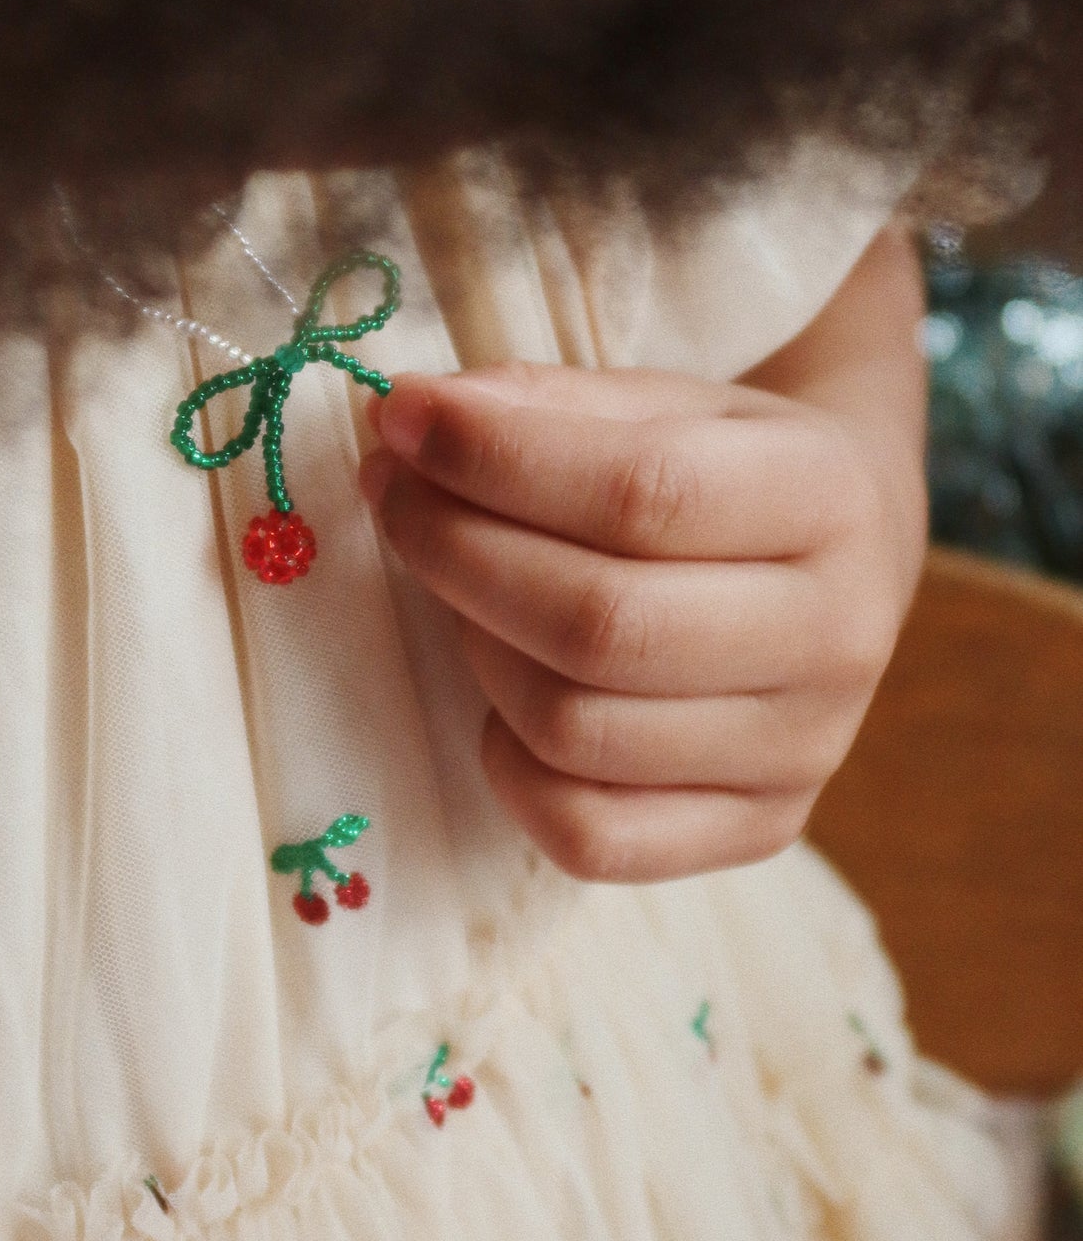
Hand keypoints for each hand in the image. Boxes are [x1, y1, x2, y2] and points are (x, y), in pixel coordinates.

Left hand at [361, 358, 924, 882]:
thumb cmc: (723, 470)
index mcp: (830, 496)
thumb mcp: (659, 403)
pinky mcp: (761, 828)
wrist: (843, 559)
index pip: (643, 492)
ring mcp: (803, 750)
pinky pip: (589, 837)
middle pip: (602, 624)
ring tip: (460, 594)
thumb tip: (410, 423)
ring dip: (478, 650)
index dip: (497, 461)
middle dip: (460, 554)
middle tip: (396, 502)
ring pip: (576, 730)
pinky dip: (512, 769)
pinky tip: (504, 704)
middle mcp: (838, 634)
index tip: (403, 424)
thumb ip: (540, 406)